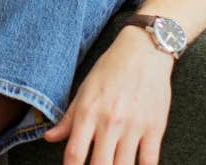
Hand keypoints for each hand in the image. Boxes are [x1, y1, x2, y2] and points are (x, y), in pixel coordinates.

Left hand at [42, 27, 173, 164]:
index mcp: (88, 113)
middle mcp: (110, 122)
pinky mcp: (155, 128)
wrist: (144, 51)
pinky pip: (149, 162)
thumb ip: (68, 119)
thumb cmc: (111, 69)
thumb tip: (50, 138)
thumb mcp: (84, 90)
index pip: (74, 154)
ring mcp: (134, 126)